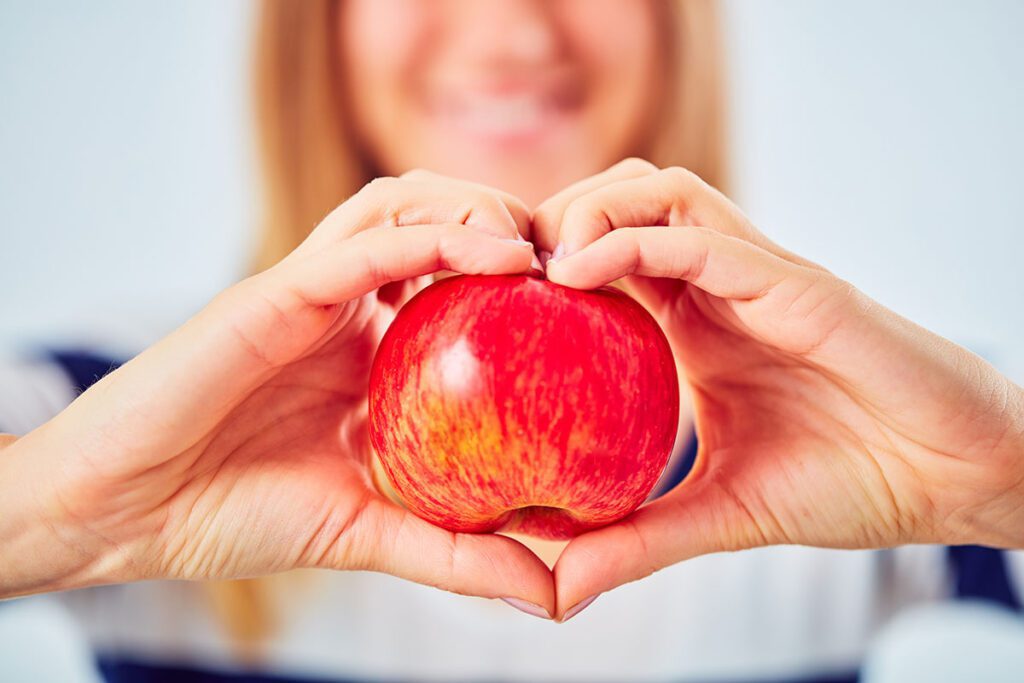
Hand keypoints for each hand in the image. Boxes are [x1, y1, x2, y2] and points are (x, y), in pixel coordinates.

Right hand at [0, 173, 554, 617]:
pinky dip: (429, 237)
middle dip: (511, 219)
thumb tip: (556, 595)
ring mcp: (312, 292)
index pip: (460, 282)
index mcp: (373, 350)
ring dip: (475, 207)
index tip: (596, 300)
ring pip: (402, 205)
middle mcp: (350, 308)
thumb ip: (460, 554)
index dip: (528, 277)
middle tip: (576, 256)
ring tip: (536, 243)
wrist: (126, 513)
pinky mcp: (274, 292)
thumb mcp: (373, 533)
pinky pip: (361, 245)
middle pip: (440, 221)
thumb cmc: (238, 514)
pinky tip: (494, 252)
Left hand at [533, 159, 1023, 619]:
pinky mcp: (796, 284)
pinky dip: (637, 240)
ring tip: (535, 261)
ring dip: (587, 210)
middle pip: (622, 200)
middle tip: (496, 263)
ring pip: (660, 192)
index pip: (607, 254)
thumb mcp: (720, 514)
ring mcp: (758, 275)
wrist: (949, 477)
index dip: (541, 258)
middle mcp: (722, 284)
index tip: (483, 294)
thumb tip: (557, 589)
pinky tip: (579, 272)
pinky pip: (704, 237)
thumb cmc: (848, 480)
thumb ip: (639, 539)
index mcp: (698, 320)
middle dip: (552, 214)